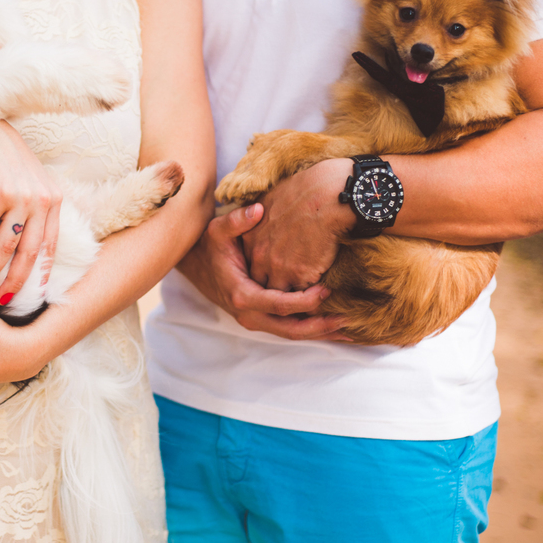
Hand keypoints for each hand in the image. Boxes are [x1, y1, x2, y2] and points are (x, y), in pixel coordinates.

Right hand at [0, 120, 62, 304]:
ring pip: (6, 246)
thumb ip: (37, 209)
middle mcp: (42, 201)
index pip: (51, 245)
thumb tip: (30, 242)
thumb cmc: (8, 163)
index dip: (42, 272)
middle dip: (16, 280)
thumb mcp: (33, 184)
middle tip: (3, 299)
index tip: (35, 293)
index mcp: (54, 201)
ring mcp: (21, 197)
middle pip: (29, 252)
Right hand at [177, 203, 347, 340]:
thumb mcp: (218, 230)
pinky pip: (288, 329)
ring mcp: (254, 320)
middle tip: (348, 319)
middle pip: (291, 329)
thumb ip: (238, 220)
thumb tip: (258, 209)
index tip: (328, 289)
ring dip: (320, 332)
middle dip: (321, 327)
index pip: (280, 304)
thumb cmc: (209, 248)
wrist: (194, 265)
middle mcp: (249, 314)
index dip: (306, 300)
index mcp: (242, 294)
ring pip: (292, 333)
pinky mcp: (260, 319)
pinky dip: (311, 329)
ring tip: (348, 329)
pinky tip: (331, 327)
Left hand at [242, 158, 354, 291]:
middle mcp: (261, 257)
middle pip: (262, 283)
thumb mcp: (269, 198)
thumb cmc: (303, 191)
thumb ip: (260, 215)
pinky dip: (312, 294)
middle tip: (290, 287)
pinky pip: (303, 295)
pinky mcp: (300, 276)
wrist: (325, 196)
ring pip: (282, 294)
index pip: (252, 263)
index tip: (279, 266)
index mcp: (252, 239)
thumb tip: (261, 215)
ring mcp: (279, 269)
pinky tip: (321, 290)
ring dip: (293, 295)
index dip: (266, 267)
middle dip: (274, 286)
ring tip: (307, 297)